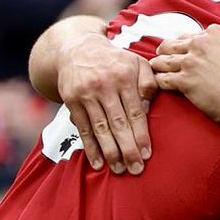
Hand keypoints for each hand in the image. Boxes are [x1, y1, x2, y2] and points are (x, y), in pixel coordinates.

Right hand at [57, 32, 154, 173]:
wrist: (78, 49)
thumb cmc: (114, 61)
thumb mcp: (137, 63)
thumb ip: (148, 82)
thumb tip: (148, 107)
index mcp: (125, 76)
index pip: (135, 112)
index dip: (141, 135)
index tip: (146, 155)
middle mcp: (105, 84)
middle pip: (118, 123)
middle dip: (128, 149)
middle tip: (136, 169)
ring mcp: (86, 93)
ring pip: (100, 128)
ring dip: (110, 152)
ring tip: (119, 169)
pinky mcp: (71, 100)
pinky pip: (83, 128)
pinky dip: (90, 147)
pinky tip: (98, 162)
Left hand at [150, 22, 219, 128]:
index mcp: (215, 33)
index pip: (194, 34)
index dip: (189, 41)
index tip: (186, 47)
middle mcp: (199, 45)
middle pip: (174, 44)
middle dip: (167, 48)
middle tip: (162, 53)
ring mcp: (190, 63)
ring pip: (164, 59)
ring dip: (159, 62)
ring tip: (155, 66)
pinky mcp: (184, 82)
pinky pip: (163, 79)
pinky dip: (158, 79)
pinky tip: (157, 81)